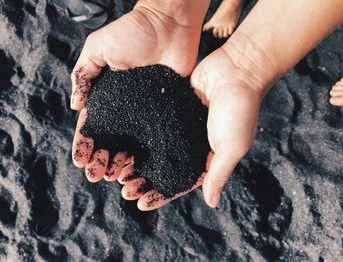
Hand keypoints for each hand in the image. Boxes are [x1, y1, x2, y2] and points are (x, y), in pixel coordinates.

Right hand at [71, 0, 208, 181]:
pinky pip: (155, 138)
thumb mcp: (98, 48)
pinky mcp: (166, 113)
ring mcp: (145, 113)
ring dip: (121, 163)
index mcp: (106, 96)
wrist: (169, 25)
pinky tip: (140, 168)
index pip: (92, 125)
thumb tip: (75, 106)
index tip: (80, 160)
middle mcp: (125, 109)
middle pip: (110, 140)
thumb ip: (83, 75)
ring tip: (115, 178)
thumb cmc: (133, 32)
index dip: (85, 144)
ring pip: (131, 145)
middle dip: (101, 159)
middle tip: (97, 176)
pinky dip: (146, 155)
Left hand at [125, 46, 262, 209]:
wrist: (237, 69)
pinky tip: (124, 142)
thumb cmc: (240, 110)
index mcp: (206, 157)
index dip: (161, 195)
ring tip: (118, 170)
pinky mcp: (172, 108)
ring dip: (138, 160)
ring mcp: (180, 126)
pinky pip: (153, 125)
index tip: (140, 203)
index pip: (181, 183)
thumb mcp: (232, 146)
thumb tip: (212, 203)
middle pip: (164, 168)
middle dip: (144, 180)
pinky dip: (139, 135)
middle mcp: (191, 144)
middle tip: (124, 189)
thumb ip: (219, 173)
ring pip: (154, 148)